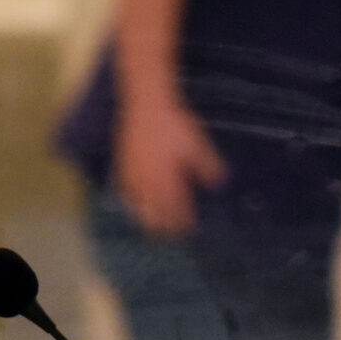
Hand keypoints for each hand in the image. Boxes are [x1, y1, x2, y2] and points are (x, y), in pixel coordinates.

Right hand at [112, 94, 226, 236]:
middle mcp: (150, 183)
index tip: (189, 230)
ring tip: (152, 227)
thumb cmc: (174, 124)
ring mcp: (134, 176)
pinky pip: (124, 193)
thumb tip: (218, 183)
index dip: (182, 222)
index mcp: (169, 180)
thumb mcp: (197, 144)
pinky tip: (133, 206)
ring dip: (147, 219)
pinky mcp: (122, 166)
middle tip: (171, 234)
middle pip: (155, 215)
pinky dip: (130, 203)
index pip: (176, 210)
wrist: (146, 105)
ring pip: (138, 207)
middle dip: (164, 227)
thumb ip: (207, 166)